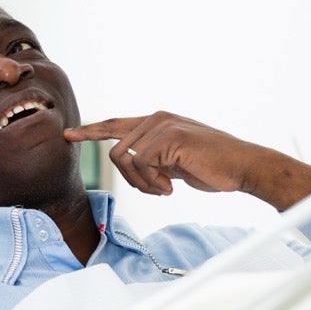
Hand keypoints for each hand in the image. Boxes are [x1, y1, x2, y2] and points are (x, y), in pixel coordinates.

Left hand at [64, 112, 310, 210]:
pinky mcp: (169, 137)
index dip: (91, 131)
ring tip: (165, 188)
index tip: (68, 135)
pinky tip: (171, 187)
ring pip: (124, 159)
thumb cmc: (212, 167)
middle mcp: (156, 119)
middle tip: (157, 190)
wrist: (241, 167)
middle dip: (131, 180)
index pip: (115, 125)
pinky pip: (140, 165)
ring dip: (142, 183)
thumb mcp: (173, 163)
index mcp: (156, 123)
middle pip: (115, 151)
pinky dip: (152, 184)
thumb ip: (152, 159)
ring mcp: (162, 125)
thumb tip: (133, 167)